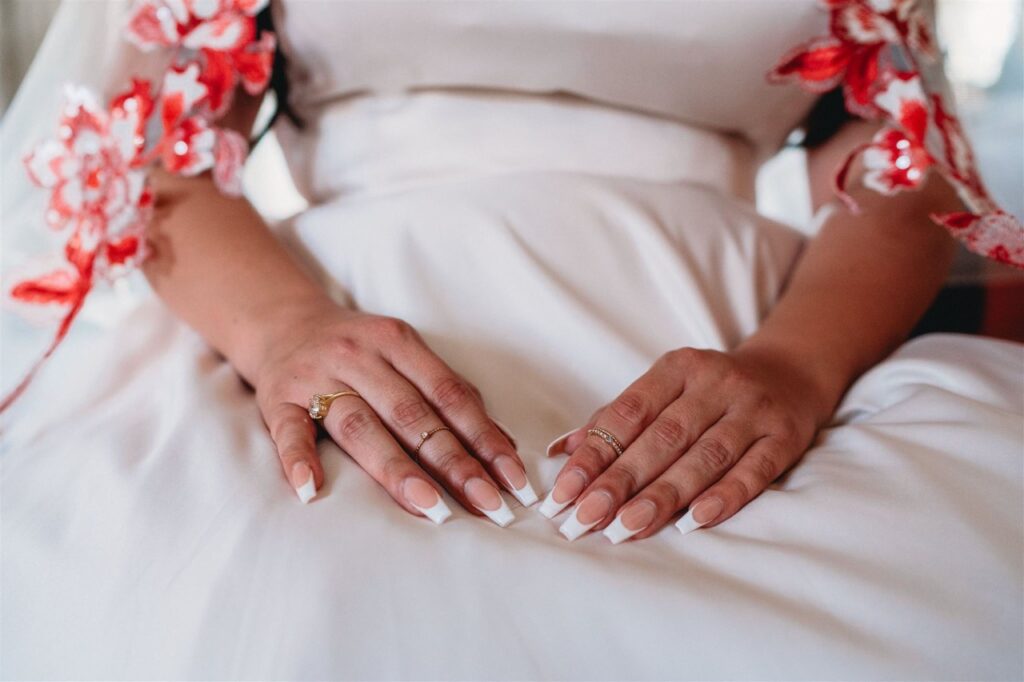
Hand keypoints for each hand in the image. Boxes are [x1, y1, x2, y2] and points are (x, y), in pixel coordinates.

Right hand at [250, 297, 537, 524]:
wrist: (282, 322)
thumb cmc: (359, 351)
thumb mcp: (403, 354)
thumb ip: (446, 393)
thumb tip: (502, 445)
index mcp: (397, 342)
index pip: (450, 396)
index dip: (485, 439)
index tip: (514, 480)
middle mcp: (359, 357)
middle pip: (412, 415)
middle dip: (455, 464)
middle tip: (489, 505)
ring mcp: (316, 377)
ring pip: (360, 427)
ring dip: (397, 470)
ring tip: (431, 508)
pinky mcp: (277, 398)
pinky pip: (288, 431)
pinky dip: (298, 461)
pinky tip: (311, 491)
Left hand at [538, 345, 831, 542]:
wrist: (790, 373)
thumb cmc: (710, 391)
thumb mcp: (666, 389)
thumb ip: (616, 419)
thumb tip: (562, 449)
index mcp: (678, 368)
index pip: (628, 413)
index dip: (594, 454)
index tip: (564, 491)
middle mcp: (715, 383)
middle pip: (662, 438)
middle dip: (619, 481)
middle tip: (586, 518)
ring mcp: (753, 409)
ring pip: (703, 458)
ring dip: (662, 496)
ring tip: (626, 527)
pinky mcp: (785, 437)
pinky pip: (754, 471)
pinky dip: (724, 497)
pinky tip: (694, 521)